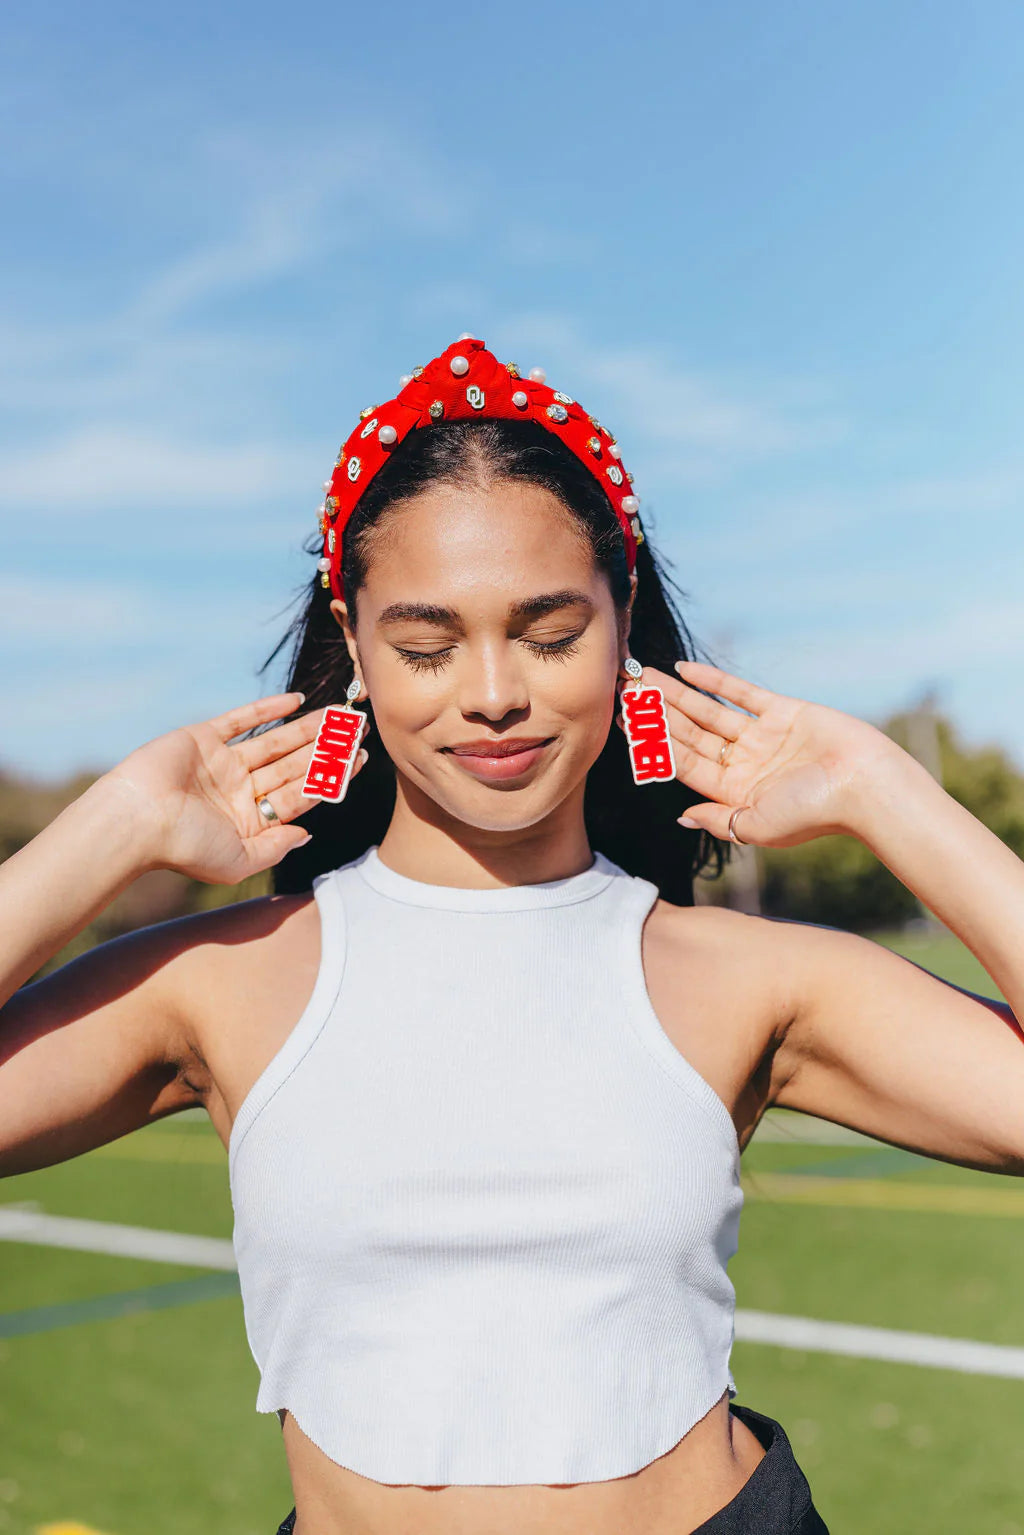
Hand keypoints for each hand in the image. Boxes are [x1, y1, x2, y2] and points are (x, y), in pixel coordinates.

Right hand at [100, 692, 368, 882]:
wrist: (137, 821)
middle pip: (293, 764)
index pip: (301, 793)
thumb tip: (307, 835)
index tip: (360, 758)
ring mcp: (222, 763)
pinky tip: (297, 701)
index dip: (333, 776)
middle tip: (358, 728)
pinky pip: (241, 720)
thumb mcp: (238, 861)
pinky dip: (267, 709)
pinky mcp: (202, 738)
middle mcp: (239, 790)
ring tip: (339, 713)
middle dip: (326, 747)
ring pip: (275, 741)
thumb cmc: (185, 848)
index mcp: (250, 820)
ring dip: (307, 727)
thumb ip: (275, 848)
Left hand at [645, 659, 893, 848]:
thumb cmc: (815, 814)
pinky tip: (684, 669)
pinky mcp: (784, 712)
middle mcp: (745, 763)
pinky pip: (742, 694)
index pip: (683, 763)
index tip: (623, 724)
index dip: (651, 744)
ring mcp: (763, 737)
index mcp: (734, 793)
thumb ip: (718, 821)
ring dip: (676, 694)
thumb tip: (680, 818)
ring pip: (709, 711)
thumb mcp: (757, 826)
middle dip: (657, 713)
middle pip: (690, 734)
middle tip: (624, 690)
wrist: (866, 786)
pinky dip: (713, 680)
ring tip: (643, 675)